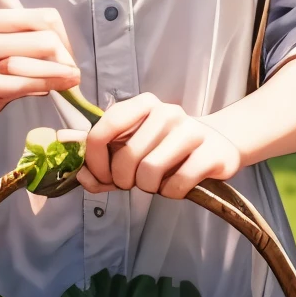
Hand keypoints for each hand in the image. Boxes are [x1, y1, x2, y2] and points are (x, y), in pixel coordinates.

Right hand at [0, 7, 80, 140]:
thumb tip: (68, 56)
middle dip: (65, 57)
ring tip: (72, 81)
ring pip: (34, 57)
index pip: (40, 17)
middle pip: (41, 36)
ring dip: (59, 72)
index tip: (66, 57)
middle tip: (72, 74)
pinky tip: (55, 90)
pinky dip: (45, 85)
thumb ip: (26, 50)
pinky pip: (22, 82)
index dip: (62, 37)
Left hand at [78, 92, 243, 198]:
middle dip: (124, 180)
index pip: (105, 128)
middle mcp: (167, 112)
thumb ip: (100, 156)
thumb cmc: (166, 148)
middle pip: (126, 157)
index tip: (101, 176)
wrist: (218, 144)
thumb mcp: (132, 145)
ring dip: (149, 187)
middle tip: (135, 181)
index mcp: (144, 104)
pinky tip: (177, 185)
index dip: (95, 159)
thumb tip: (77, 167)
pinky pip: (176, 184)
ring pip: (149, 172)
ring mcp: (191, 131)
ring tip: (158, 181)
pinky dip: (171, 192)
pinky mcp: (210, 154)